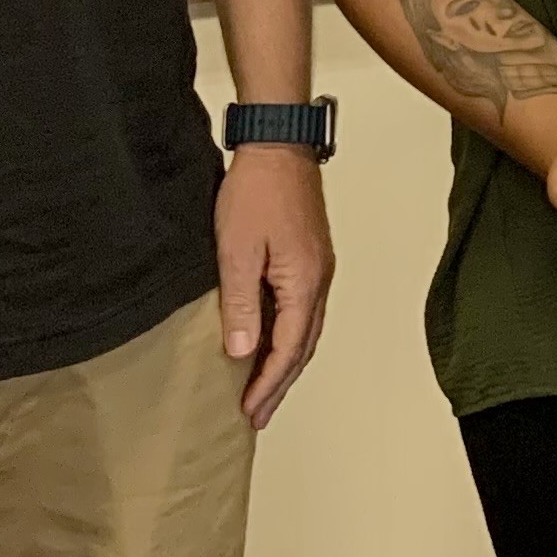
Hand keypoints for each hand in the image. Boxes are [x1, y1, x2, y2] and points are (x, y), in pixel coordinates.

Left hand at [215, 145, 333, 428]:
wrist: (278, 142)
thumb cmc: (257, 189)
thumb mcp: (237, 249)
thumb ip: (240, 303)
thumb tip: (241, 352)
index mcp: (304, 283)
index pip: (288, 349)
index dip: (268, 384)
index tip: (250, 410)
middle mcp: (319, 280)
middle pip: (304, 346)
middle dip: (280, 383)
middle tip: (259, 414)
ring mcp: (318, 267)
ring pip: (306, 329)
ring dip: (286, 361)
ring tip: (265, 387)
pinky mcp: (311, 255)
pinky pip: (303, 309)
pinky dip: (289, 334)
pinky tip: (271, 338)